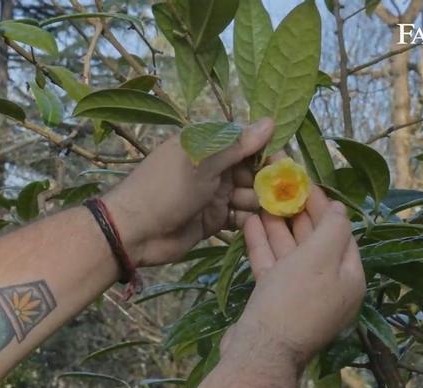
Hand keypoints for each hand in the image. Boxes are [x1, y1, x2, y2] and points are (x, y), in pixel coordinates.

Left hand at [101, 118, 273, 266]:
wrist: (135, 232)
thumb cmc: (165, 189)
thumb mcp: (202, 162)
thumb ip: (237, 145)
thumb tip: (270, 120)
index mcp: (207, 145)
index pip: (247, 142)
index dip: (268, 151)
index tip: (287, 161)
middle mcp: (212, 168)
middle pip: (253, 170)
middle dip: (269, 180)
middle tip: (286, 192)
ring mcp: (213, 195)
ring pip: (249, 195)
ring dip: (261, 201)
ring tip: (272, 210)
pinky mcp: (213, 220)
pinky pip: (239, 217)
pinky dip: (249, 219)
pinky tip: (260, 224)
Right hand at [225, 186, 365, 368]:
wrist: (261, 350)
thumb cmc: (294, 301)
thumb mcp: (321, 257)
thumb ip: (332, 228)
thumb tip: (338, 207)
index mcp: (348, 278)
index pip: (340, 233)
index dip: (323, 206)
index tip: (306, 184)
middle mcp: (328, 288)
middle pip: (315, 242)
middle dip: (298, 214)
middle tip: (282, 189)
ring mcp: (299, 297)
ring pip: (290, 254)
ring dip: (277, 226)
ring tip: (262, 200)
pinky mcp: (273, 303)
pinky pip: (272, 267)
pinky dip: (263, 245)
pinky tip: (251, 224)